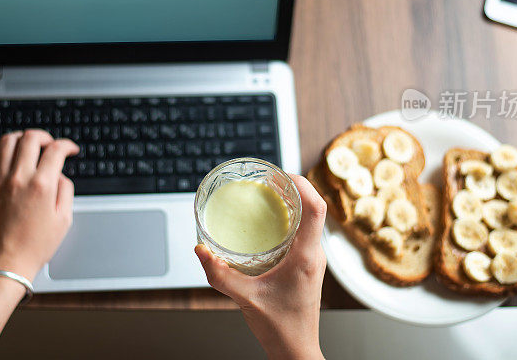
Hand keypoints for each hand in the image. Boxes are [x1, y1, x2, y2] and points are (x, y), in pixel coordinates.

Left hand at [0, 129, 78, 280]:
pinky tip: (9, 157)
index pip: (56, 150)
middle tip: (51, 144)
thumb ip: (66, 191)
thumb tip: (60, 175)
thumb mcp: (63, 220)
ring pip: (8, 141)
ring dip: (22, 138)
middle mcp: (19, 178)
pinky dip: (1, 150)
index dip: (67, 145)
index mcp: (42, 186)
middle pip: (31, 138)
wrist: (5, 263)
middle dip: (45, 136)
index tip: (70, 149)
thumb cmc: (34, 247)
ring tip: (30, 144)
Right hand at [195, 174, 326, 359]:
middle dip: (294, 188)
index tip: (282, 174)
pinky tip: (272, 221)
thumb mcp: (244, 298)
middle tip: (269, 179)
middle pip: (314, 208)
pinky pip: (305, 232)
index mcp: (305, 257)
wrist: (295, 350)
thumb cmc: (279, 328)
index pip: (316, 209)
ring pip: (311, 220)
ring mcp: (313, 260)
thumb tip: (200, 250)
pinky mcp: (308, 266)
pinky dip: (291, 219)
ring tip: (270, 194)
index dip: (302, 184)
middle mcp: (314, 255)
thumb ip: (219, 275)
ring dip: (294, 203)